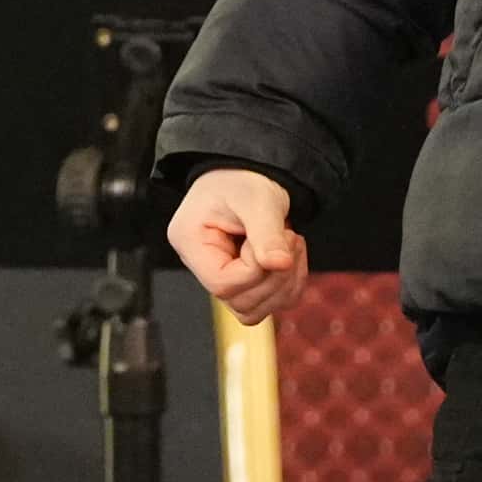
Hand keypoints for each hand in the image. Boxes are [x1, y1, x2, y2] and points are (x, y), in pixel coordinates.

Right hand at [171, 168, 310, 324]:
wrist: (250, 171)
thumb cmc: (244, 178)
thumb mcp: (257, 198)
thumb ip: (266, 232)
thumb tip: (279, 265)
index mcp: (190, 242)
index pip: (223, 283)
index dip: (256, 270)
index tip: (276, 236)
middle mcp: (200, 265)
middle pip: (240, 302)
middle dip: (275, 277)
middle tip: (289, 237)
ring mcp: (221, 276)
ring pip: (255, 310)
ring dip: (285, 283)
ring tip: (291, 243)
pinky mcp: (241, 282)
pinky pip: (267, 304)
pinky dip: (290, 285)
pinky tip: (291, 254)